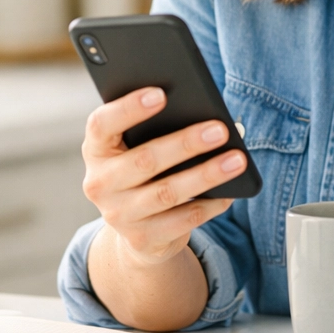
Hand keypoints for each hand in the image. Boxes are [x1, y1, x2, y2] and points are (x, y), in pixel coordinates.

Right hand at [81, 86, 246, 268]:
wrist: (135, 225)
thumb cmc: (144, 167)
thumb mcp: (137, 146)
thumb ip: (156, 128)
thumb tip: (204, 116)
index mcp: (96, 149)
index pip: (102, 124)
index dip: (129, 108)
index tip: (161, 93)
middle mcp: (100, 183)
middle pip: (145, 160)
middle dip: (186, 143)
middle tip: (220, 130)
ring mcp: (118, 215)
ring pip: (167, 192)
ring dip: (206, 175)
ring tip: (237, 160)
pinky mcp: (142, 238)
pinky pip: (182, 220)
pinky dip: (209, 205)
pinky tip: (230, 192)